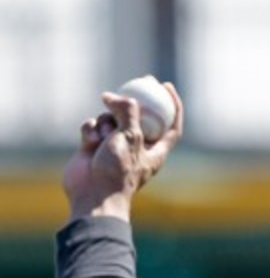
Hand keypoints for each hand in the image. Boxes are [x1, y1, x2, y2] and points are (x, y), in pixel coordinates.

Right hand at [62, 81, 183, 221]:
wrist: (92, 195)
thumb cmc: (118, 171)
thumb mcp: (130, 137)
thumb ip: (128, 112)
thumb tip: (114, 97)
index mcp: (155, 150)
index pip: (171, 125)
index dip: (172, 105)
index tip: (167, 87)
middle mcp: (136, 148)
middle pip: (138, 117)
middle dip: (134, 100)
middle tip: (134, 83)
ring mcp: (113, 147)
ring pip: (110, 119)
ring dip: (105, 121)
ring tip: (103, 137)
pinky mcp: (93, 147)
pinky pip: (92, 126)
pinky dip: (90, 129)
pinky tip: (89, 142)